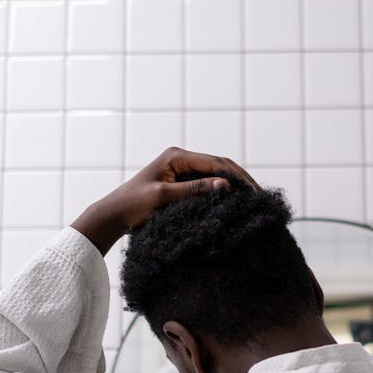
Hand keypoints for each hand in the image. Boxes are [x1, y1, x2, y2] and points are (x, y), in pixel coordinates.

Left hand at [71, 147, 258, 255]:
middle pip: (220, 166)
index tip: (254, 192)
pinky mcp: (181, 183)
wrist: (112, 216)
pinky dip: (222, 193)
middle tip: (260, 197)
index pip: (217, 162)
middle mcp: (181, 159)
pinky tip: (234, 204)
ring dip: (234, 186)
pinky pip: (207, 185)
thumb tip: (225, 184)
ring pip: (216, 175)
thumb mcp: (164, 198)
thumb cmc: (133, 206)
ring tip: (253, 201)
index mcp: (177, 156)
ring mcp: (182, 170)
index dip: (238, 177)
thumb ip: (194, 190)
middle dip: (241, 180)